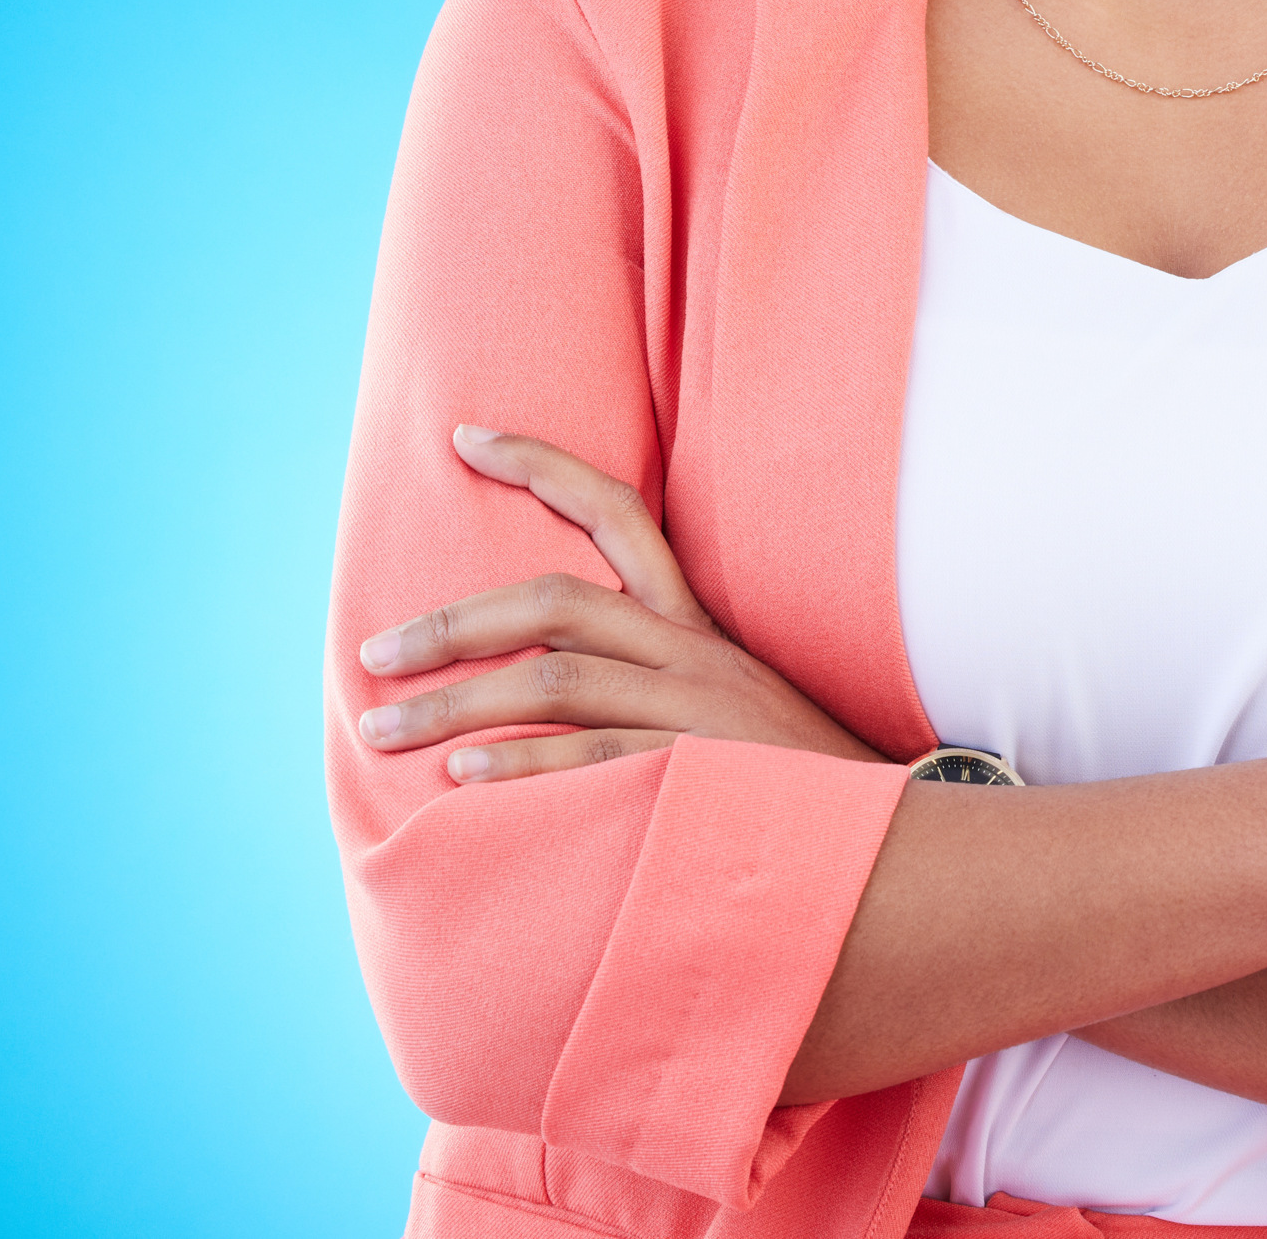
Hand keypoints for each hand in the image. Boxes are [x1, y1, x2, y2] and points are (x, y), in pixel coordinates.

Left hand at [355, 427, 887, 778]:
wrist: (892, 831)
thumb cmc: (787, 776)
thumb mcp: (727, 701)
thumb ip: (651, 680)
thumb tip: (546, 680)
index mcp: (693, 623)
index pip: (617, 512)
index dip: (541, 466)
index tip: (467, 436)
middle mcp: (690, 651)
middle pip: (557, 601)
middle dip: (455, 620)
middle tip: (373, 652)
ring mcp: (694, 710)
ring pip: (555, 681)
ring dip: (456, 702)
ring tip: (381, 726)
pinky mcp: (698, 772)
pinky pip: (593, 760)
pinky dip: (522, 766)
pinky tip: (461, 781)